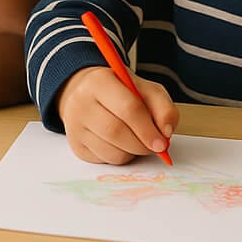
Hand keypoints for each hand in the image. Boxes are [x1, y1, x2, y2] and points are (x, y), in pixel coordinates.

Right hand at [56, 65, 178, 163]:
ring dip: (132, 153)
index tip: (162, 143)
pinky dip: (120, 157)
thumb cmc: (120, 92)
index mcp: (99, 81)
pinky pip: (105, 160)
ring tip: (136, 140)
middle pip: (116, 132)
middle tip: (154, 147)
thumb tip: (166, 132)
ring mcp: (74, 125)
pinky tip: (121, 144)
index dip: (148, 129)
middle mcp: (81, 102)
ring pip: (111, 151)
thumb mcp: (145, 89)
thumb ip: (162, 107)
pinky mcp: (76, 145)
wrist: (87, 93)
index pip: (128, 108)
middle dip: (142, 145)